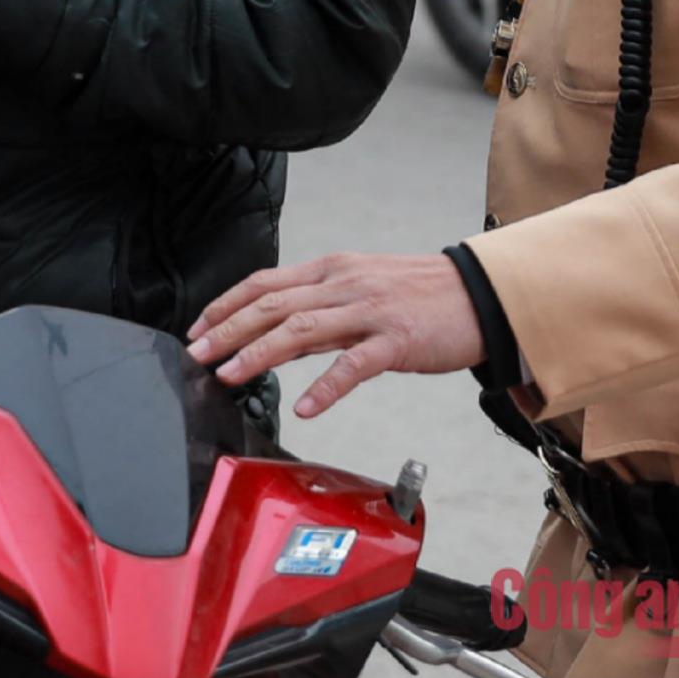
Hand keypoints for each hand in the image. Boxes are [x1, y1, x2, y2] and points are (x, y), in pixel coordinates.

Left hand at [184, 252, 486, 419]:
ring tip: (231, 376)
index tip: (197, 328)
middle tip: (197, 354)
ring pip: (301, 330)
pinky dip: (325, 387)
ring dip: (259, 354)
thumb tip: (275, 330)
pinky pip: (353, 366)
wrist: (482, 294)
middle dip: (228, 330)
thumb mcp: (360, 287)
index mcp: (330, 271)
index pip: (263, 283)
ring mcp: (369, 312)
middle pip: (272, 305)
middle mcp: (342, 285)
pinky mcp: (396, 341)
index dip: (225, 305)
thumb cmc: (420, 295)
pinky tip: (304, 407)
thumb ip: (319, 306)